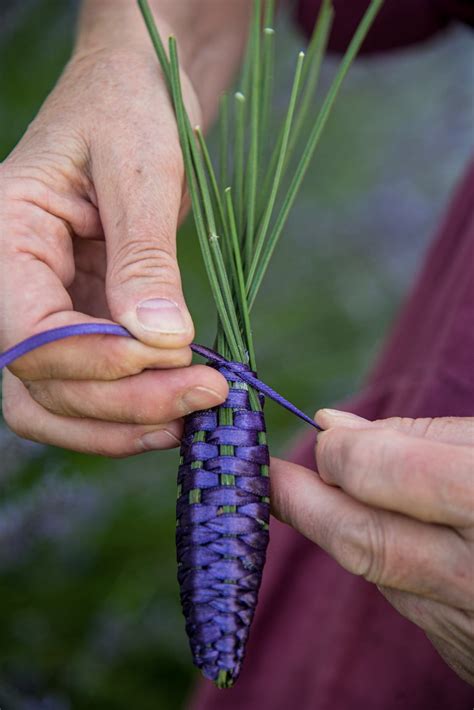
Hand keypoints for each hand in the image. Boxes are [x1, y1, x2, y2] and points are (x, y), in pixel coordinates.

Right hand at [0, 46, 227, 456]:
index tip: (173, 358)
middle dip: (123, 403)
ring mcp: (54, 303)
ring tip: (192, 415)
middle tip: (205, 395)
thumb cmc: (133, 104)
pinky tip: (180, 403)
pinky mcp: (91, 314)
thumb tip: (159, 341)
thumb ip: (144, 258)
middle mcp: (19, 281)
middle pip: (43, 382)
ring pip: (60, 397)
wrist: (144, 88)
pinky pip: (96, 381)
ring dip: (122, 422)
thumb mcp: (142, 169)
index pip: (28, 335)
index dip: (95, 363)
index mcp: (9, 237)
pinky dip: (133, 404)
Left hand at [271, 411, 473, 684]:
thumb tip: (335, 426)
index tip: (327, 430)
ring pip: (379, 573)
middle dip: (303, 502)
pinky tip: (390, 532)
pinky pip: (406, 600)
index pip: (389, 473)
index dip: (344, 450)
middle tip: (267, 475)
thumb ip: (423, 434)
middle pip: (365, 539)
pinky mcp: (469, 652)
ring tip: (320, 492)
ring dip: (341, 529)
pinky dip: (385, 563)